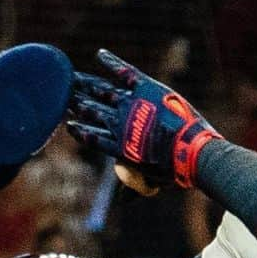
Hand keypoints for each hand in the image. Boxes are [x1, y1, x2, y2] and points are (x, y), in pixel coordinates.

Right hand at [68, 49, 219, 188]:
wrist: (192, 152)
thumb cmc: (174, 171)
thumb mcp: (151, 181)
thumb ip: (135, 187)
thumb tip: (123, 203)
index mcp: (119, 146)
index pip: (94, 137)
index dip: (81, 131)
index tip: (69, 124)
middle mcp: (120, 123)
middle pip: (93, 111)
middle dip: (78, 103)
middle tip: (64, 96)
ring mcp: (131, 104)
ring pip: (102, 91)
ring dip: (86, 84)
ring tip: (72, 78)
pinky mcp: (145, 88)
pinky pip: (123, 72)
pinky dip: (111, 62)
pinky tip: (99, 54)